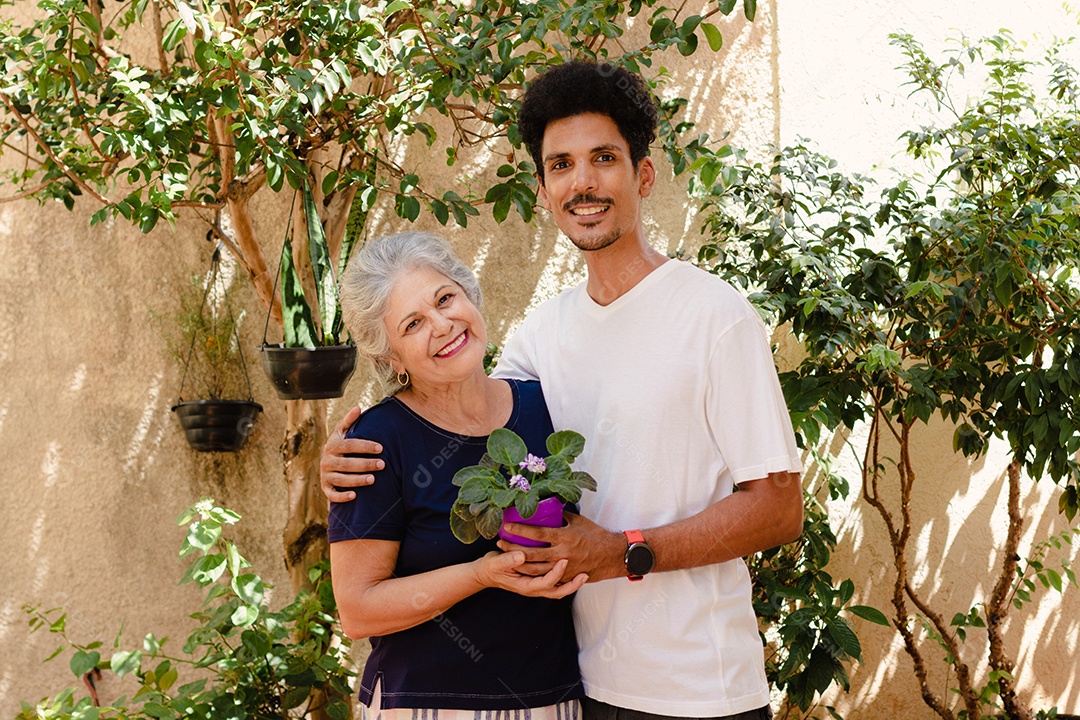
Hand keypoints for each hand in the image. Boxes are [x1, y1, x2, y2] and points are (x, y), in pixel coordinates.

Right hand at [320, 405, 385, 502]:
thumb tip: (358, 407)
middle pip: (346, 464)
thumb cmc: (340, 446)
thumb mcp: (341, 432)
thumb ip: (349, 421)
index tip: (381, 448)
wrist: (327, 464)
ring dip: (357, 480)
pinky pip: (332, 495)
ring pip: (341, 479)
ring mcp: (325, 475)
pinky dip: (342, 496)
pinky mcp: (326, 488)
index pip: (348, 445)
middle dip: (365, 464)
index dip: (364, 446)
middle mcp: (326, 461)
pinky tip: (355, 496)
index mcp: (331, 445)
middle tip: (382, 465)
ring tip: (373, 479)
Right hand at [474, 551, 586, 598]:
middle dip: (572, 585)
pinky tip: (573, 568)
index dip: (556, 574)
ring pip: (559, 589)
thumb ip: (507, 560)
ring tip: (585, 574)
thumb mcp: (496, 563)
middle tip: (584, 574)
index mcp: (525, 586)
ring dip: (572, 583)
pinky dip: (565, 578)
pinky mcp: (539, 580)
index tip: (563, 561)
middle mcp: (534, 588)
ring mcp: (537, 586)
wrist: (486, 573)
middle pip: (557, 592)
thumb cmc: (491, 568)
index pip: (545, 584)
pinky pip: (556, 583)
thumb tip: (521, 556)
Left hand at [496, 512, 625, 582]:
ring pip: (534, 569)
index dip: (520, 530)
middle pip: (531, 554)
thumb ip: (561, 516)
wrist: (611, 555)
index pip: (537, 534)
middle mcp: (562, 554)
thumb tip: (548, 507)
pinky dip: (531, 574)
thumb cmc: (595, 535)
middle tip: (500, 542)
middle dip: (513, 548)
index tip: (507, 526)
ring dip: (518, 563)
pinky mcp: (564, 577)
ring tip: (505, 556)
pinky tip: (520, 570)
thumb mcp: (578, 521)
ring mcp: (563, 568)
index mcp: (564, 537)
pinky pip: (544, 578)